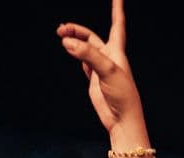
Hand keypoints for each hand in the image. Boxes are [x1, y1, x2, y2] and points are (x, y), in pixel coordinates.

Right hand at [57, 2, 145, 140]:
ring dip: (74, 40)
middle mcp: (109, 58)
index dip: (117, 9)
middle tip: (60, 29)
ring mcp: (100, 69)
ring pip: (85, 48)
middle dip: (76, 29)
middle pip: (91, 36)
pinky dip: (77, 54)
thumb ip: (88, 55)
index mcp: (117, 52)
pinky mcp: (94, 80)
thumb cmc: (122, 96)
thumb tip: (68, 42)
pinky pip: (84, 62)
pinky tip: (71, 51)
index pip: (117, 24)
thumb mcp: (106, 71)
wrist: (122, 120)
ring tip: (60, 36)